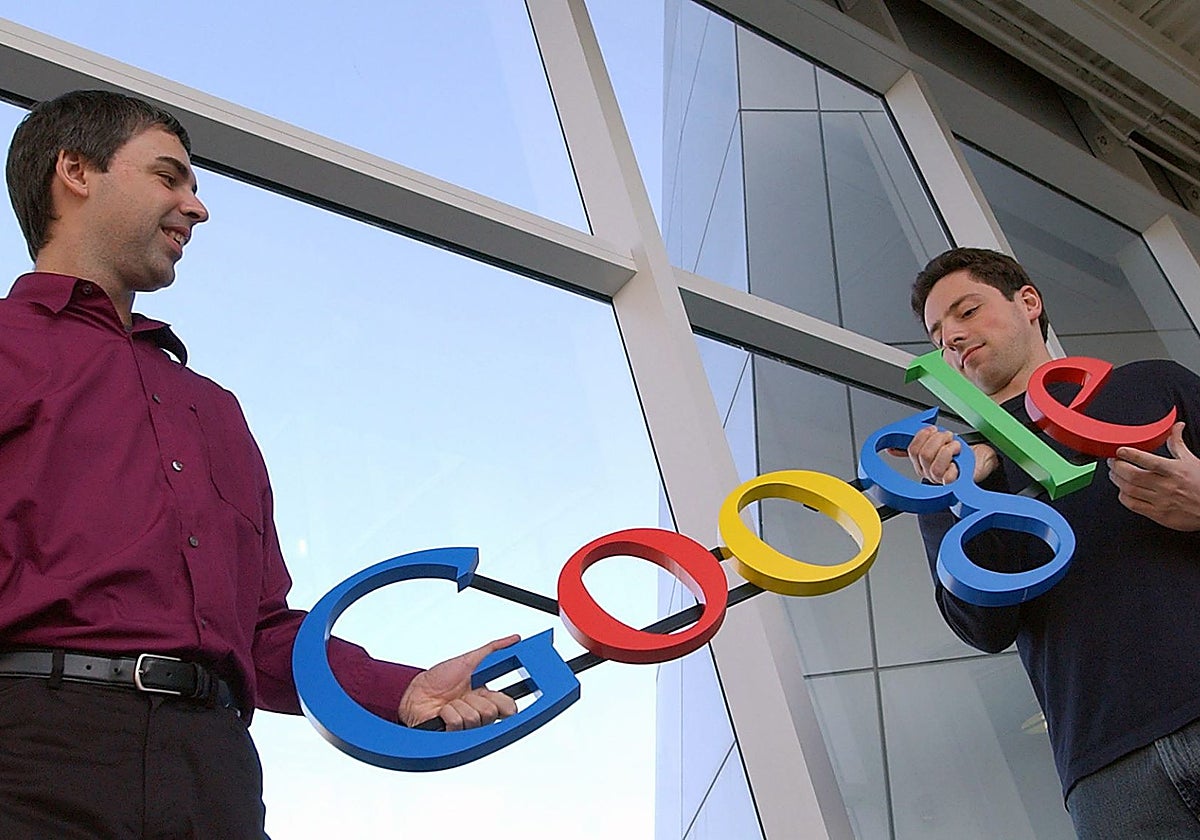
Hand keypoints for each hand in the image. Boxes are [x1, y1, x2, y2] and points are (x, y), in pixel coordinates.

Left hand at [397, 634, 520, 729]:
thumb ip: (493, 649)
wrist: (414, 693)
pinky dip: (448, 713)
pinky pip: (459, 723)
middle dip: (477, 699)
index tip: (491, 692)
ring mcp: (467, 727)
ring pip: (475, 717)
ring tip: (451, 701)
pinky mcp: (454, 735)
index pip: (508, 706)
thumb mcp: (469, 660)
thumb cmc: (438, 680)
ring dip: (459, 704)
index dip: (503, 701)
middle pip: (493, 712)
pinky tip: (443, 711)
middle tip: (466, 694)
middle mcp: (479, 714)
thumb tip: (513, 640)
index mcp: (487, 698)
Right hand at [897, 426, 998, 485]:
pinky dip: (955, 464)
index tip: (933, 429)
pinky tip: (958, 460)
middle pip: (924, 455)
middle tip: (949, 437)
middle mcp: (928, 473)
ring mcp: (940, 480)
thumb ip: (918, 443)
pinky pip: (948, 477)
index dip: (923, 435)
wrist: (983, 461)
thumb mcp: (938, 443)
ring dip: (948, 450)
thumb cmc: (962, 454)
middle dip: (939, 440)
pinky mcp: (953, 485)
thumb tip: (891, 448)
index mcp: (921, 463)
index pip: (912, 450)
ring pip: (935, 465)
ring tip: (956, 446)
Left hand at [1108, 422, 1199, 530]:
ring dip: (1117, 480)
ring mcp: (1161, 501)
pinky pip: (1133, 505)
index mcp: (1175, 471)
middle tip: (1112, 461)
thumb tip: (1176, 427)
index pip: (1149, 460)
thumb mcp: (1191, 461)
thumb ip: (1178, 444)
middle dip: (1117, 466)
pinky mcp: (1158, 514)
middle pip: (1133, 475)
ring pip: (1130, 489)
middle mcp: (1167, 486)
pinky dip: (1123, 496)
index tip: (1119, 450)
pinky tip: (1122, 490)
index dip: (1130, 454)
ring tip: (1114, 473)